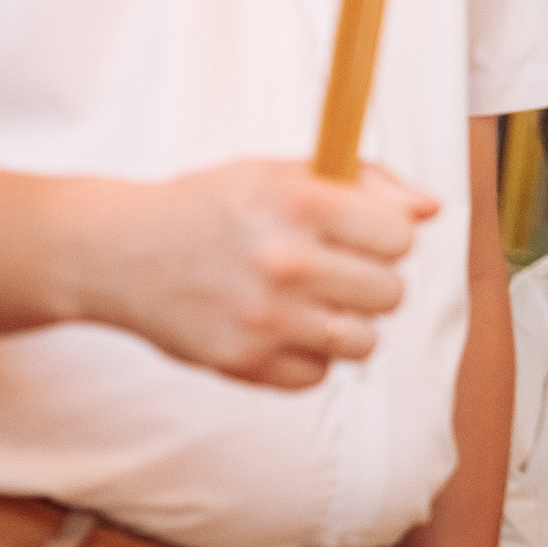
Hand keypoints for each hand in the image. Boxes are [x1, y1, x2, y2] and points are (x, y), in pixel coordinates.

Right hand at [74, 160, 436, 389]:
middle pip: (391, 292)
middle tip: (332, 271)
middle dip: (370, 282)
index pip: (402, 237)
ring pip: (364, 341)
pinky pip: (319, 374)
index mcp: (300, 201)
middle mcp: (285, 260)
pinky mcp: (243, 362)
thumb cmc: (212, 207)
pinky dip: (306, 358)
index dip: (386, 237)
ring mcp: (264, 317)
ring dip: (345, 325)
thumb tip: (430, 210)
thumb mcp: (282, 172)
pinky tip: (278, 329)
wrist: (117, 252)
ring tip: (311, 304)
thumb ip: (366, 183)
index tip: (361, 236)